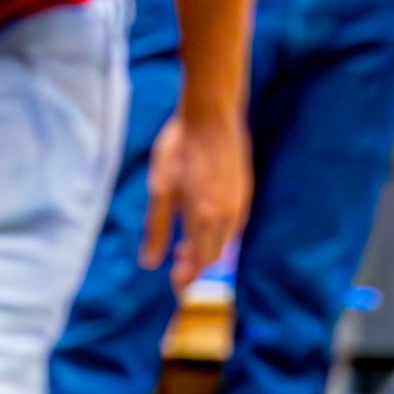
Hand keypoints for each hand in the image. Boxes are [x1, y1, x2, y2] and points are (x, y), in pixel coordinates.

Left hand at [141, 106, 251, 295]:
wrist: (212, 113)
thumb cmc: (180, 147)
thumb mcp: (159, 188)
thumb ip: (155, 229)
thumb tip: (149, 263)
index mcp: (204, 216)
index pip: (200, 265)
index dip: (188, 279)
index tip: (174, 280)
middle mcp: (227, 215)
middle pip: (214, 257)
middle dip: (195, 266)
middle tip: (175, 262)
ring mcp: (239, 203)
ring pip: (225, 243)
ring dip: (206, 250)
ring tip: (184, 243)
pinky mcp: (245, 192)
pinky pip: (233, 226)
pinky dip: (217, 234)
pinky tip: (202, 222)